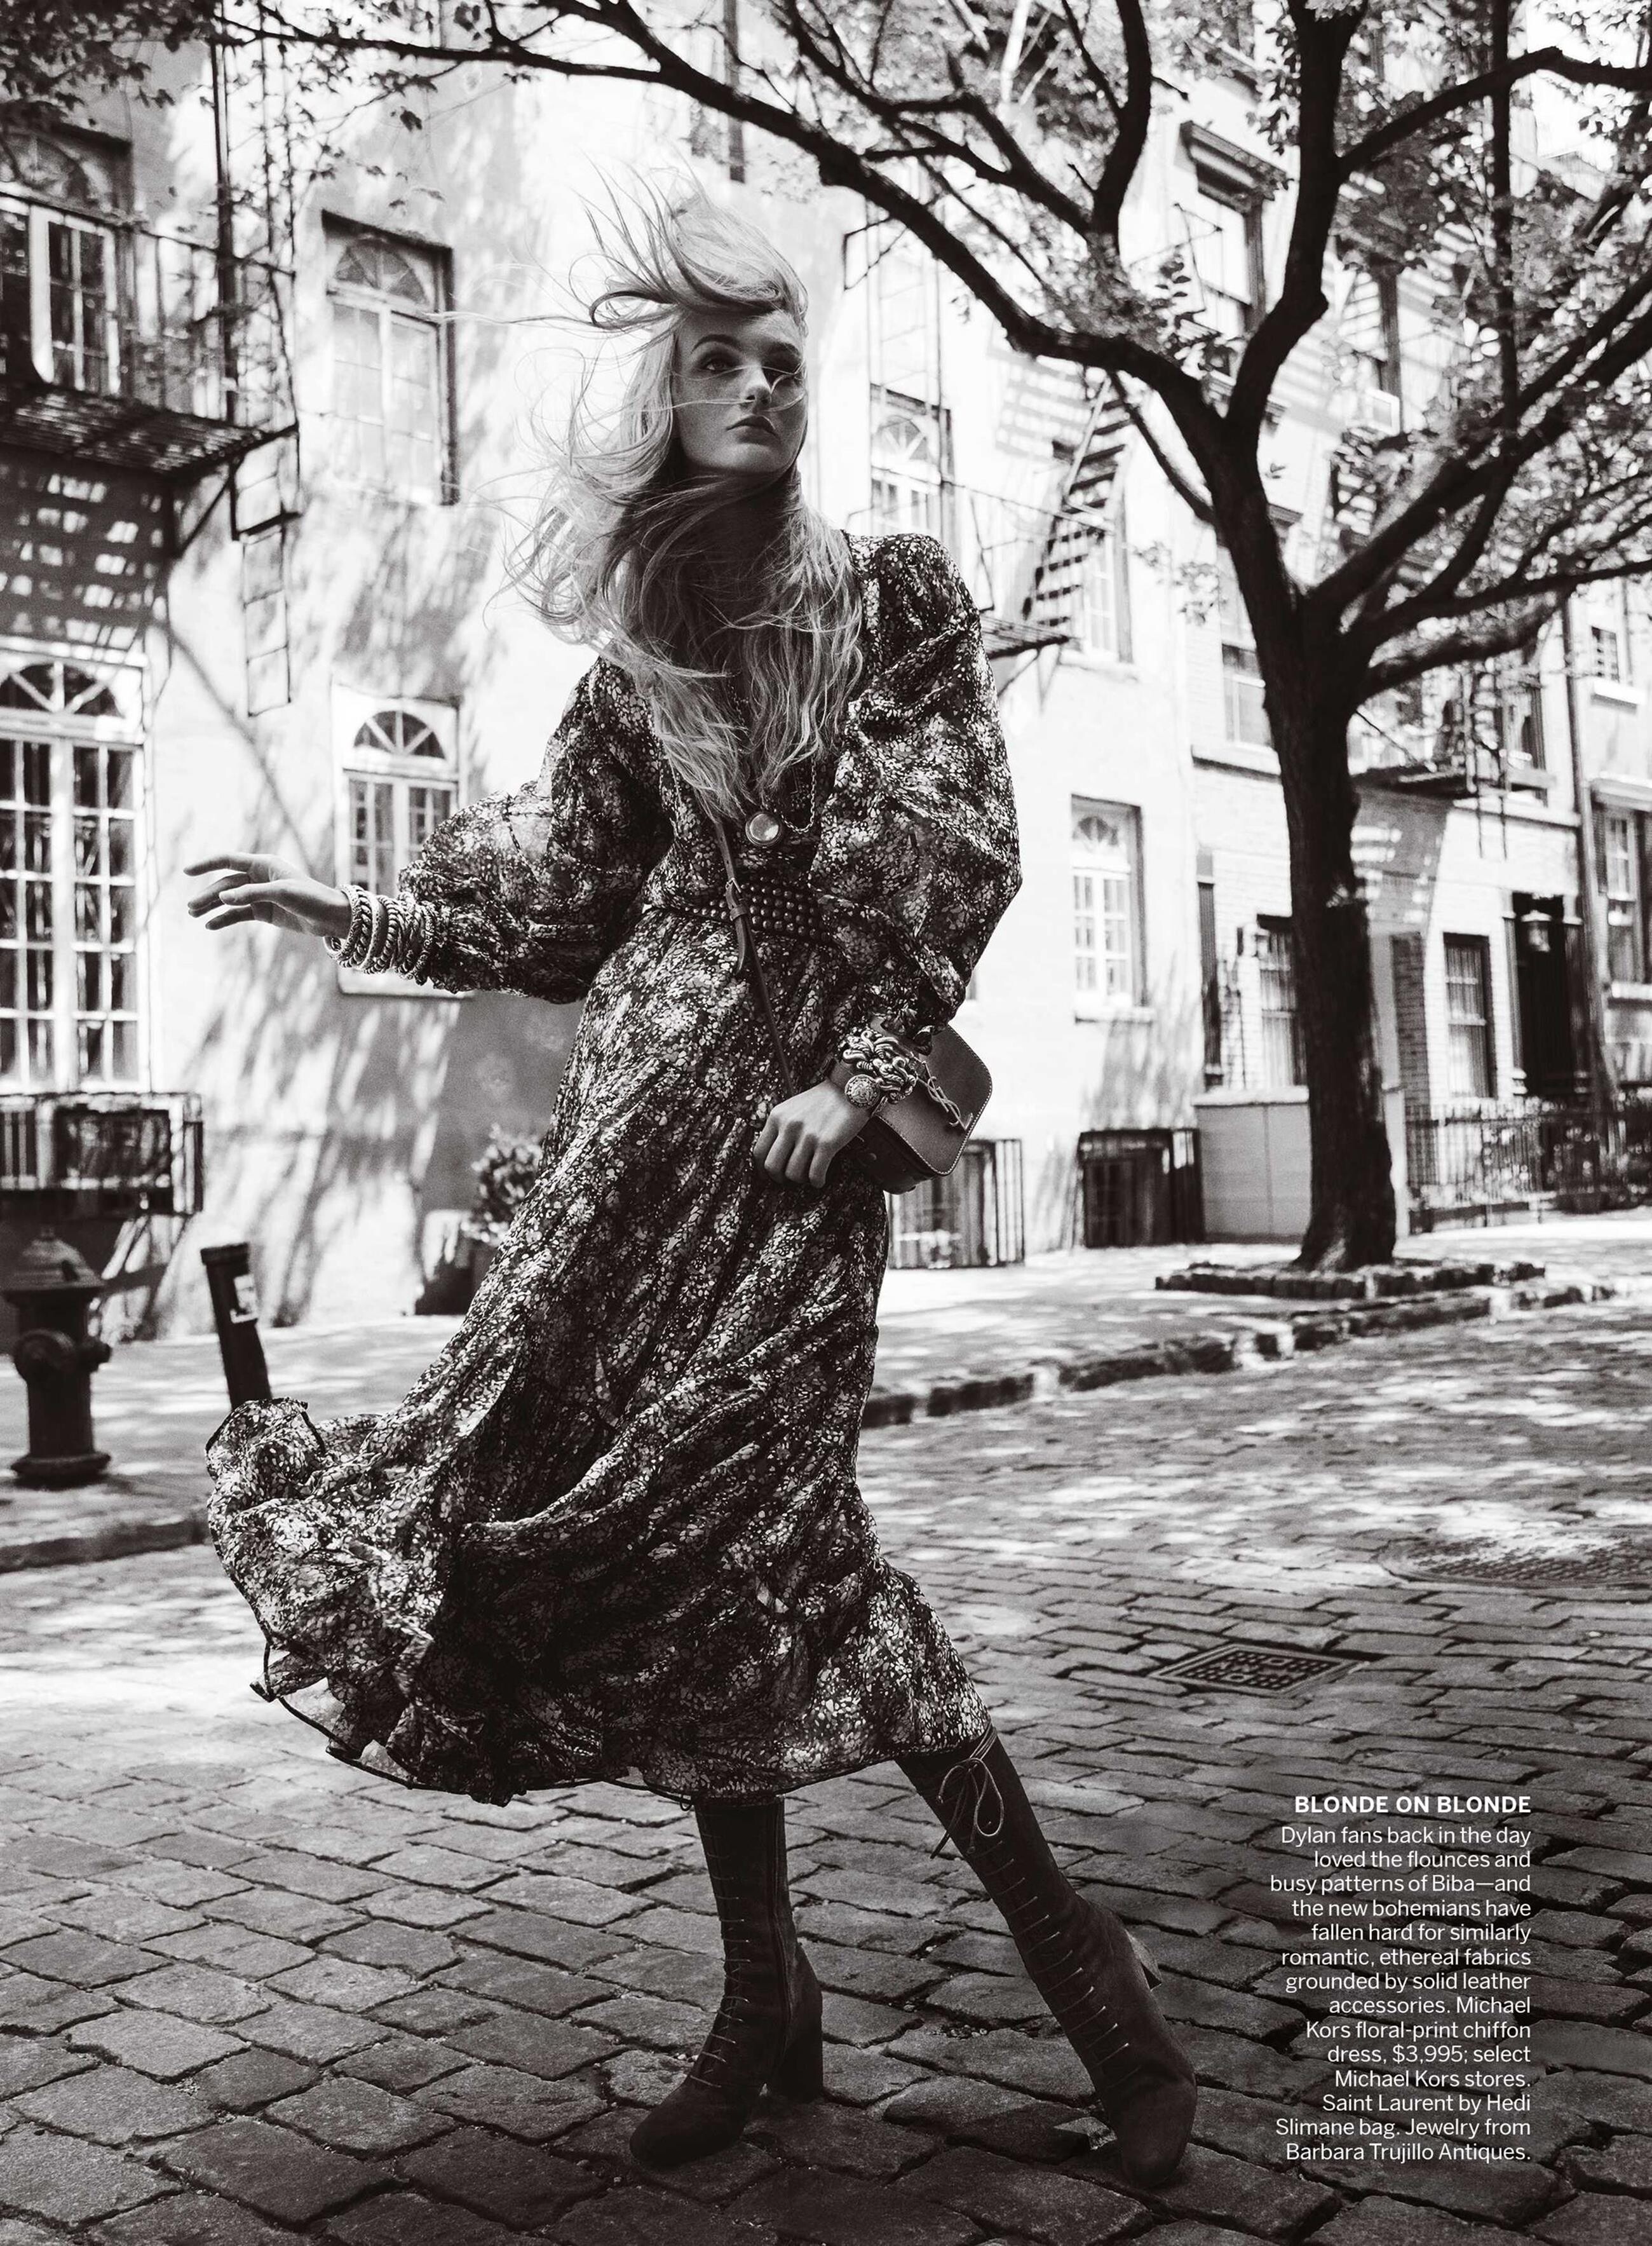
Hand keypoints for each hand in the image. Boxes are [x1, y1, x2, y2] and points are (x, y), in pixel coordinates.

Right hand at [185, 853, 352, 941]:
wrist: (331, 917)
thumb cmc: (311, 898)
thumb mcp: (281, 893)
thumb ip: (251, 894)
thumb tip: (222, 898)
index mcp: (263, 864)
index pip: (228, 861)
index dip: (206, 865)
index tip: (186, 871)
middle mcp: (259, 877)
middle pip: (226, 884)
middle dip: (207, 895)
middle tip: (190, 908)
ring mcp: (261, 895)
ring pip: (230, 900)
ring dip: (212, 907)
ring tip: (194, 916)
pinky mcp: (264, 912)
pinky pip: (239, 914)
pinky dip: (225, 919)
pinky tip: (211, 925)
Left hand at [754, 1079, 868, 1187]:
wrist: (848, 1089)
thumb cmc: (821, 1100)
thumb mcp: (792, 1108)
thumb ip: (780, 1127)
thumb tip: (774, 1156)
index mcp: (777, 1117)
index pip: (759, 1151)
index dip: (762, 1170)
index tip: (769, 1176)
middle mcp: (789, 1126)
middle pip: (772, 1166)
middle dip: (779, 1179)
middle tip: (788, 1180)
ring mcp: (808, 1135)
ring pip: (793, 1173)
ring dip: (800, 1180)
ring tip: (808, 1176)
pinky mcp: (826, 1143)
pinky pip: (815, 1174)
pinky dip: (817, 1182)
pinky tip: (820, 1179)